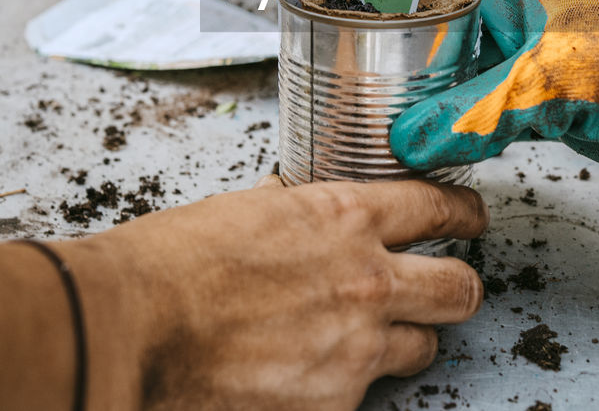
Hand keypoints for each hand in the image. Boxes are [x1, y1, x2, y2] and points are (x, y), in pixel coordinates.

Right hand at [65, 177, 487, 409]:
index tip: (469, 220)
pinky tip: (309, 376)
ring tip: (369, 341)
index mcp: (343, 218)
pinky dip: (345, 388)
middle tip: (450, 286)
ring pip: (424, 348)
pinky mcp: (334, 404)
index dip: (462, 215)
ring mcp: (355, 348)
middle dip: (459, 286)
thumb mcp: (244, 211)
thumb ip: (292, 213)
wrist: (130, 329)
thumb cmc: (169, 266)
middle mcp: (366, 280)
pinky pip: (364, 397)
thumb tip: (294, 209)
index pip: (436, 208)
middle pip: (459, 287)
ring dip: (404, 342)